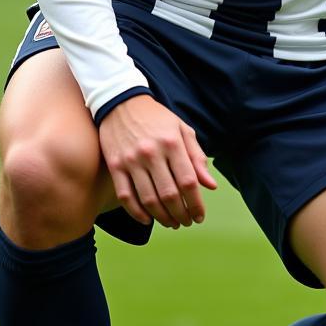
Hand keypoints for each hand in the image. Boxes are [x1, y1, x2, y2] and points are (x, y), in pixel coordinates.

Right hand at [98, 94, 216, 228]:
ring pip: (148, 199)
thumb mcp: (182, 130)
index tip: (200, 216)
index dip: (196, 204)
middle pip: (169, 194)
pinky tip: (148, 219)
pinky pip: (126, 197)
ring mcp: (131, 160)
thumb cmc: (157, 118)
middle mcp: (152, 152)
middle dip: (181, 214)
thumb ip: (197, 157)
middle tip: (186, 222)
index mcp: (172, 143)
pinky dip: (137, 213)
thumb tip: (210, 186)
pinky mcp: (115, 166)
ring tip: (172, 223)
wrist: (122, 102)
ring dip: (162, 217)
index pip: (188, 181)